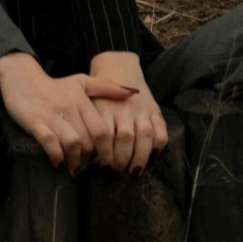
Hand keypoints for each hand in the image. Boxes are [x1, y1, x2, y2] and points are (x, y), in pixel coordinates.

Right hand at [0, 52, 134, 172]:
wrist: (22, 79)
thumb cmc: (55, 86)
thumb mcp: (82, 82)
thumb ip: (107, 88)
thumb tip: (133, 94)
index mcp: (83, 100)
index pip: (102, 129)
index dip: (107, 150)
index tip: (107, 162)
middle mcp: (70, 108)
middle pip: (89, 140)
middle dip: (90, 158)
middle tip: (89, 168)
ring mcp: (53, 116)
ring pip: (72, 143)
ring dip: (75, 160)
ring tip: (74, 168)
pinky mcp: (36, 123)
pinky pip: (50, 143)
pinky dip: (57, 156)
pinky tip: (58, 163)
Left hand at [86, 49, 168, 172]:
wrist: (119, 67)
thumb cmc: (100, 94)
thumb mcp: (88, 104)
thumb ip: (86, 126)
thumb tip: (81, 156)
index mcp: (105, 109)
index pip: (105, 135)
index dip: (105, 154)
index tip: (102, 169)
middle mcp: (124, 110)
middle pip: (125, 138)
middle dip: (122, 159)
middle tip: (117, 174)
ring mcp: (142, 111)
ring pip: (144, 135)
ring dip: (140, 157)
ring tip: (134, 172)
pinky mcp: (155, 111)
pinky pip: (161, 130)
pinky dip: (159, 145)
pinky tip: (152, 156)